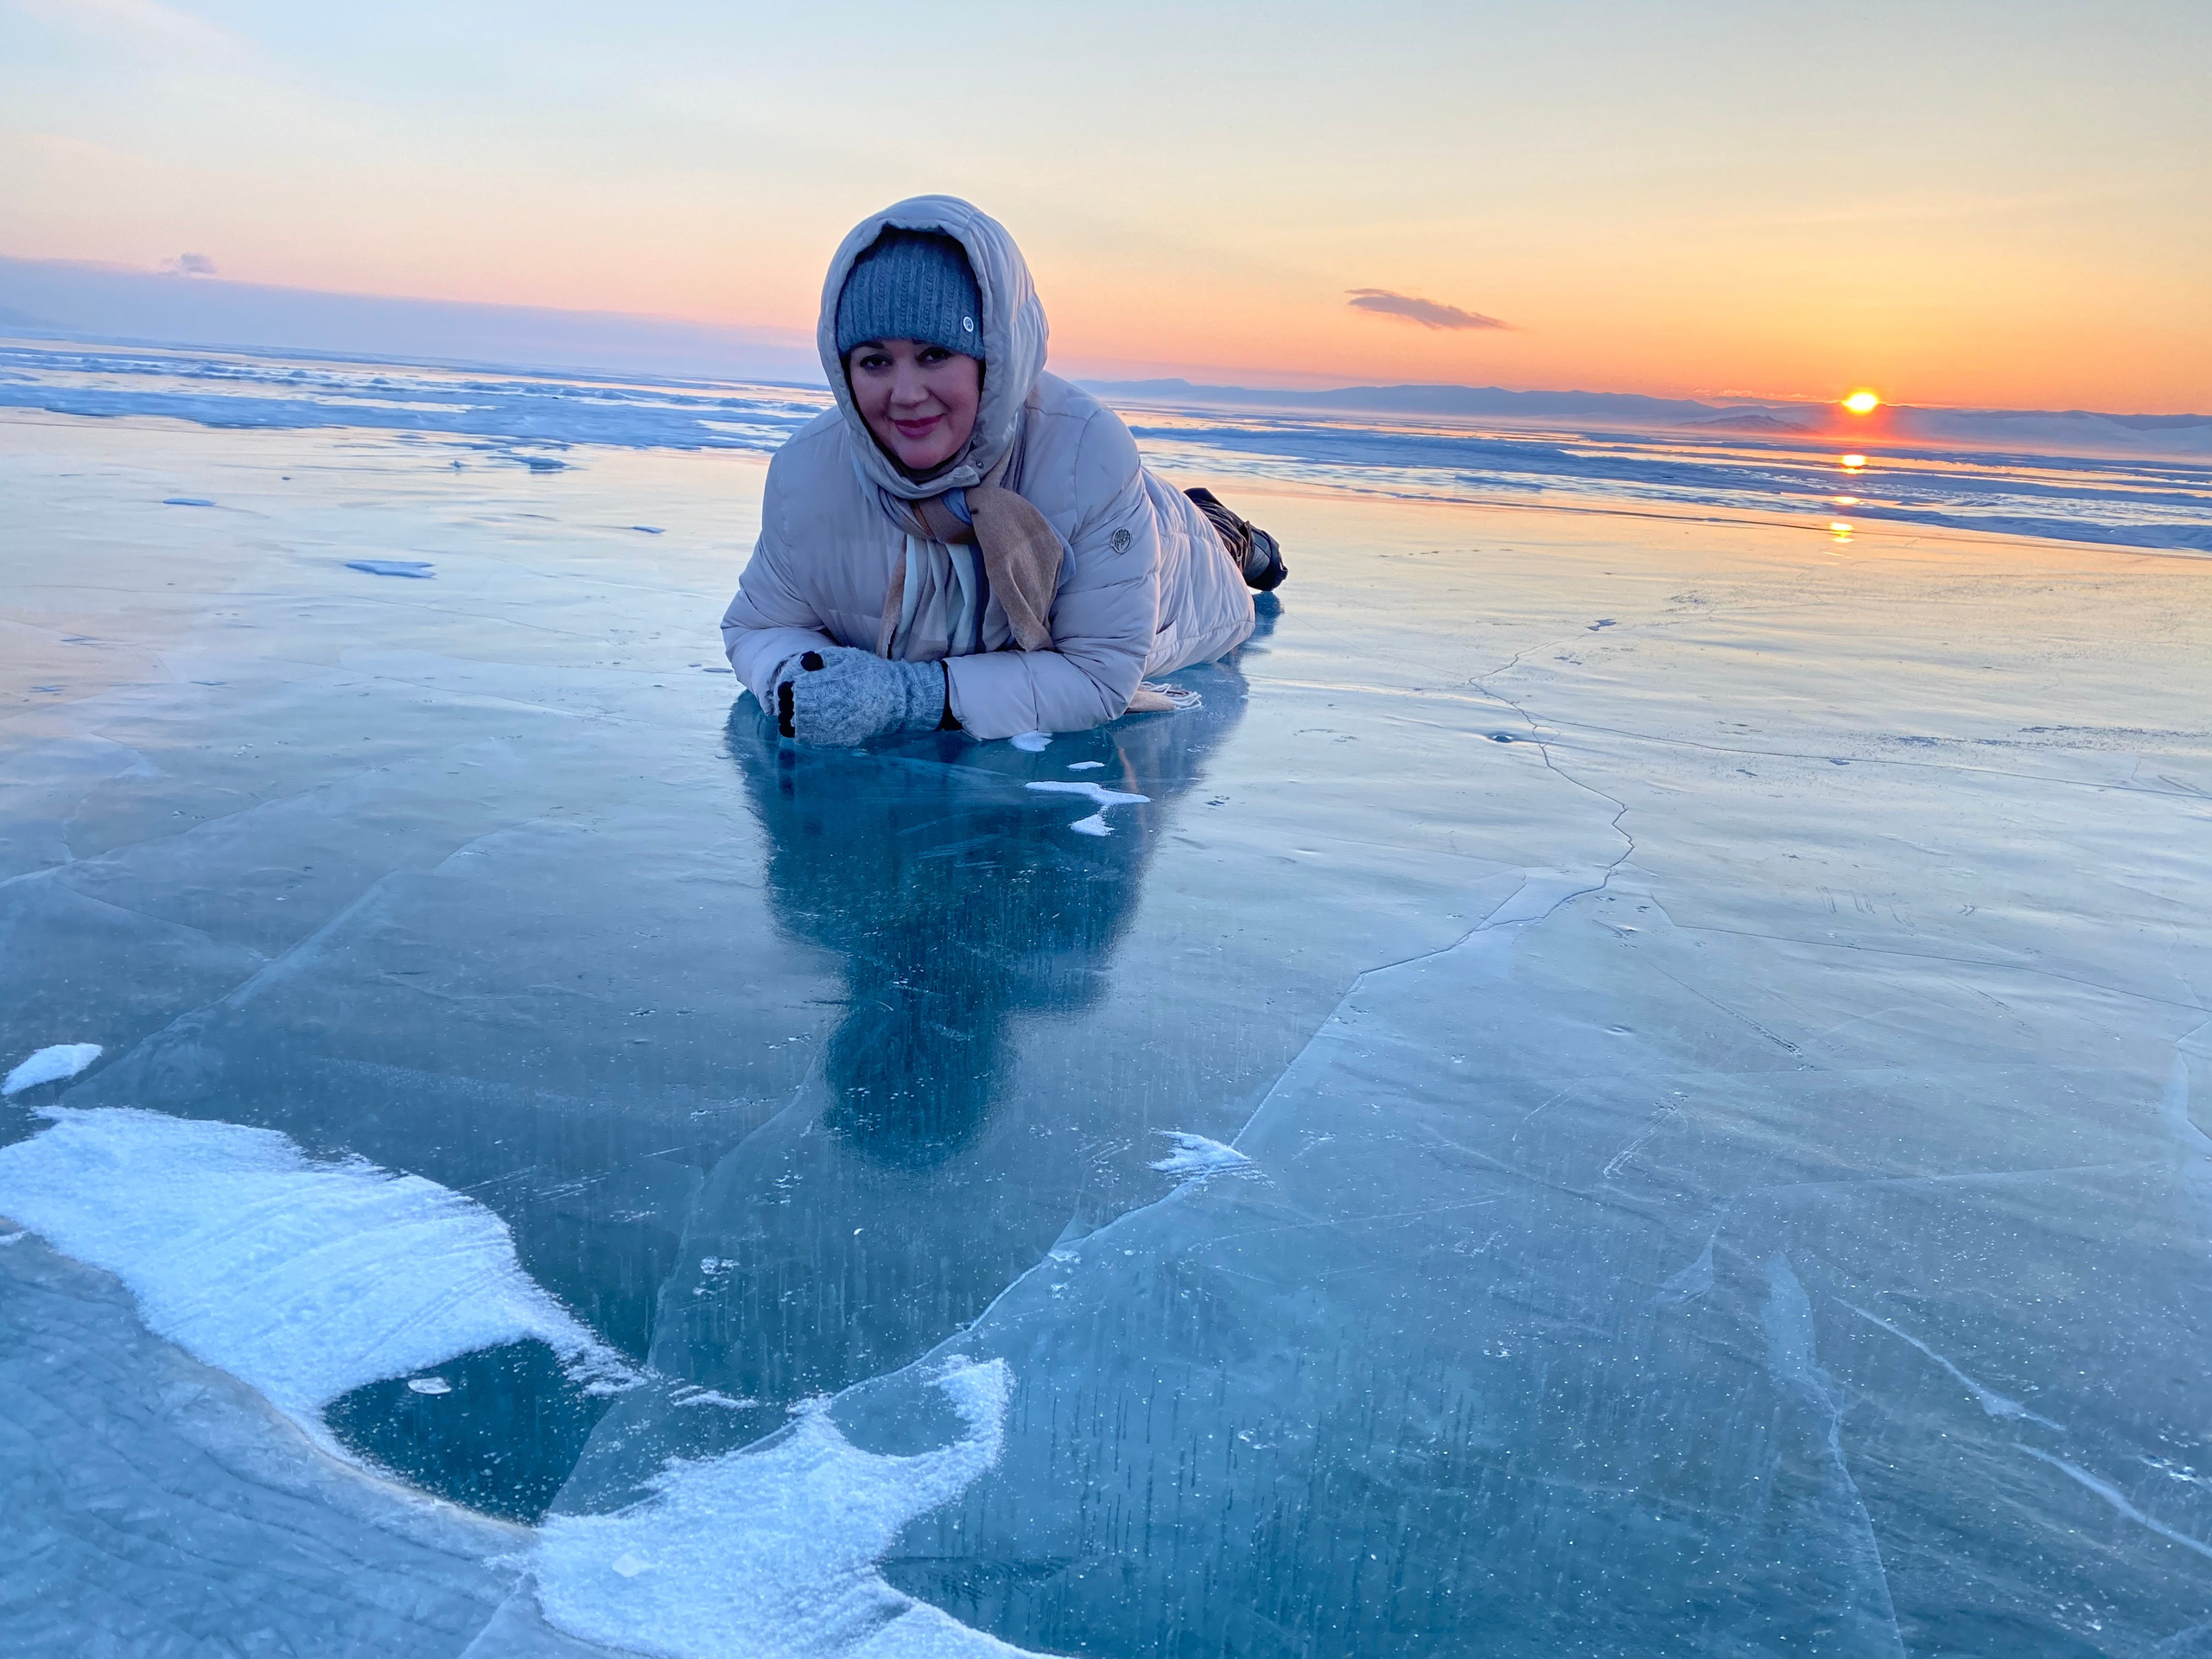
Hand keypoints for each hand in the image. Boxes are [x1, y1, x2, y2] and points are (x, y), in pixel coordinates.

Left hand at [776, 646, 947, 745]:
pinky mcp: (843, 739)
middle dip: (787, 707)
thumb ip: (824, 659)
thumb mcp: (848, 659)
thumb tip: (804, 661)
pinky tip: (806, 728)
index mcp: (828, 687)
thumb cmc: (871, 674)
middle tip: (787, 703)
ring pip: (802, 729)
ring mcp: (836, 727)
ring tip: (795, 716)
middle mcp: (829, 709)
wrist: (897, 699)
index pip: (795, 691)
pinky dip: (807, 735)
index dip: (786, 690)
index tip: (787, 688)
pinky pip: (817, 741)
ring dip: (793, 723)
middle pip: (795, 711)